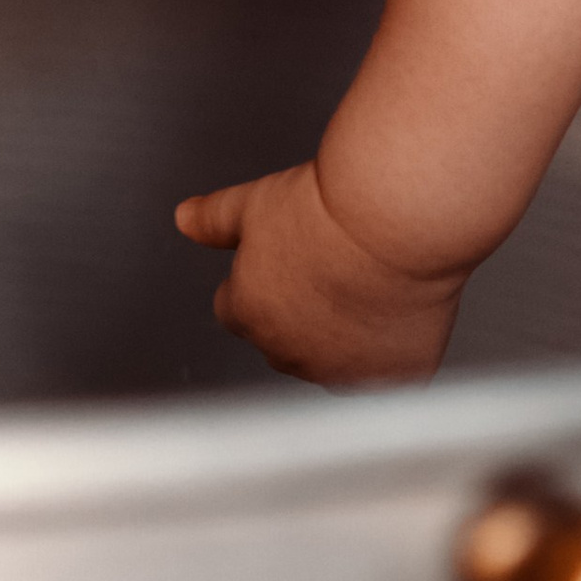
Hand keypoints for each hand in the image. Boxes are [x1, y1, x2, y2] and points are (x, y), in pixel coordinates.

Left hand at [176, 162, 466, 388]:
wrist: (394, 217)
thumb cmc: (330, 210)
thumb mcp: (253, 202)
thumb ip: (214, 219)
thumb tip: (185, 219)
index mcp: (250, 314)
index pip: (235, 310)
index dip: (256, 281)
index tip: (280, 262)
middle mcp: (292, 354)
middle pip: (282, 340)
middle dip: (295, 315)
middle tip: (324, 268)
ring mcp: (345, 373)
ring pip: (333, 363)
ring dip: (340, 340)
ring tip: (361, 284)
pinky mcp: (394, 379)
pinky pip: (388, 373)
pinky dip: (390, 352)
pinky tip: (395, 310)